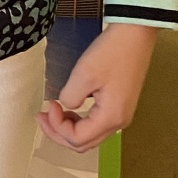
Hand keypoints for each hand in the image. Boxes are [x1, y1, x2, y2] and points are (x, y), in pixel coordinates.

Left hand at [36, 24, 157, 153]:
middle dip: (59, 132)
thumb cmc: (111, 52)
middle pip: (84, 143)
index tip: (48, 105)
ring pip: (90, 135)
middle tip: (42, 115)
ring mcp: (122, 114)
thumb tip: (66, 106)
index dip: (57, 126)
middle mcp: (119, 122)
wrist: (135, 34)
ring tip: (52, 111)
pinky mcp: (120, 105)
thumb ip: (70, 97)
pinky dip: (80, 120)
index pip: (77, 138)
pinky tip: (70, 107)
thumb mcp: (84, 75)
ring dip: (68, 128)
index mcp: (111, 118)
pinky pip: (97, 123)